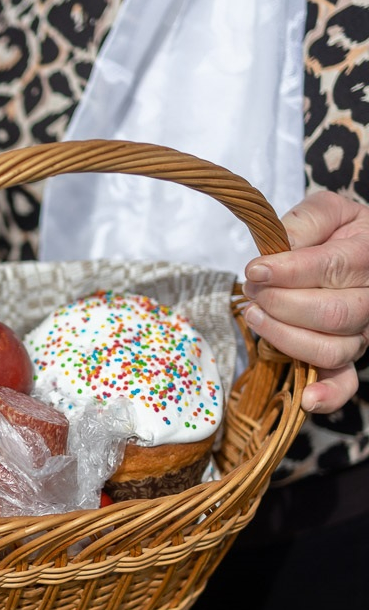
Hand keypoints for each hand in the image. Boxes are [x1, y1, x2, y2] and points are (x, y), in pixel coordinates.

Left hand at [242, 191, 368, 413]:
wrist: (353, 247)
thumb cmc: (334, 230)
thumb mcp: (325, 211)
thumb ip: (304, 222)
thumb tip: (279, 249)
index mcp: (368, 257)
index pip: (334, 268)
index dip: (289, 272)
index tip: (254, 270)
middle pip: (331, 313)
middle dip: (281, 303)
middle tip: (252, 290)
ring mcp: (361, 332)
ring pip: (330, 348)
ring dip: (284, 336)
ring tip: (255, 315)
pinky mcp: (348, 355)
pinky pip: (345, 382)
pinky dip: (328, 394)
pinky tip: (306, 398)